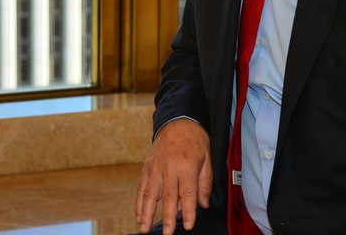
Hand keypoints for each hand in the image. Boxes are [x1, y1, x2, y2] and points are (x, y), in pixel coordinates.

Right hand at [135, 119, 212, 234]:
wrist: (177, 122)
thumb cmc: (195, 142)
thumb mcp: (207, 159)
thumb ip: (204, 183)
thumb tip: (203, 204)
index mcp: (186, 166)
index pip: (187, 193)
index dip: (188, 211)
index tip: (188, 225)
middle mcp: (168, 168)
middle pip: (167, 196)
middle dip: (167, 217)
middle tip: (168, 233)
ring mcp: (155, 168)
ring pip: (149, 194)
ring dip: (146, 213)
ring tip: (144, 229)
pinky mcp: (146, 168)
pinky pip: (141, 188)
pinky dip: (138, 203)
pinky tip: (138, 215)